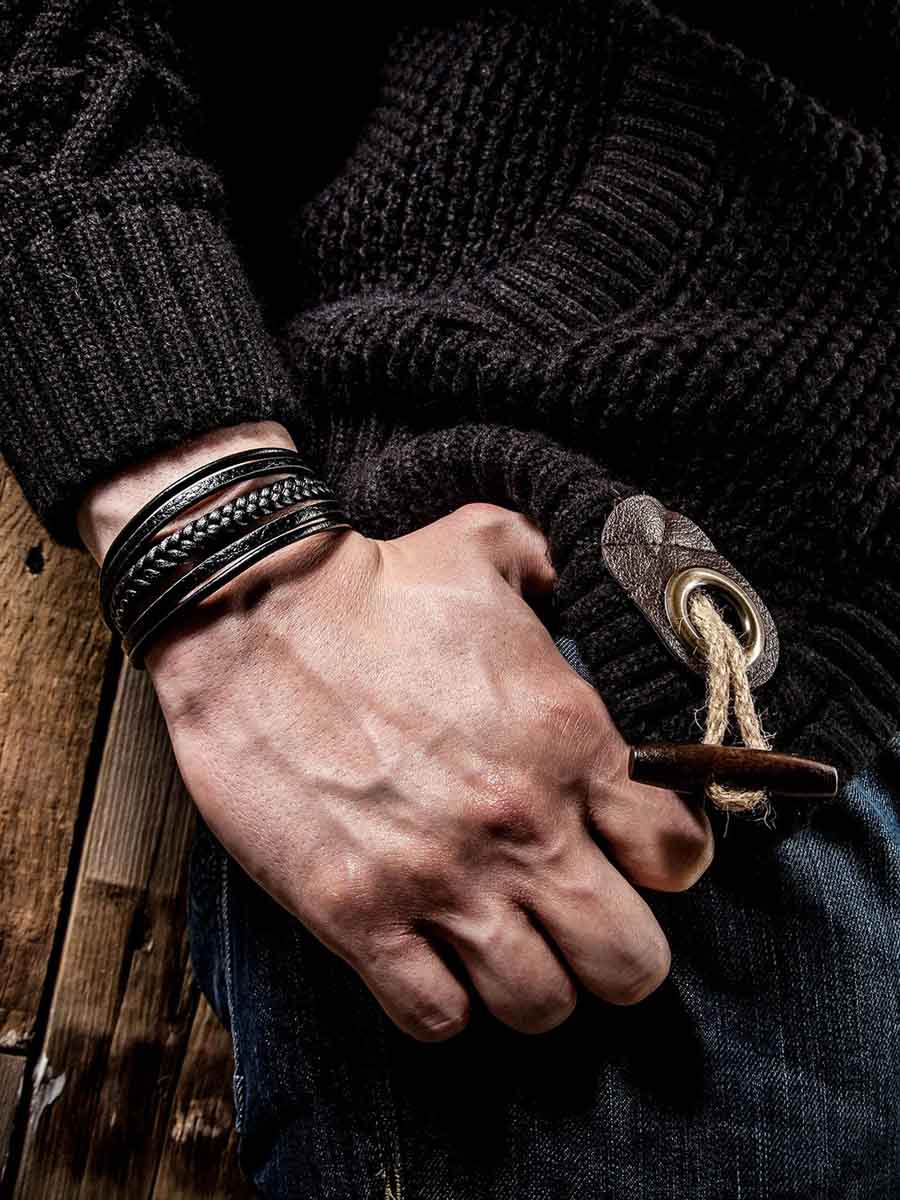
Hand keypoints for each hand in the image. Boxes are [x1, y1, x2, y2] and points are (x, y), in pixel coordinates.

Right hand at [143, 497, 712, 1041]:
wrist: (253, 617)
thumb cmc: (376, 584)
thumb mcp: (491, 544)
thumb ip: (560, 566)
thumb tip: (580, 578)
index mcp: (571, 741)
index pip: (678, 856)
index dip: (667, 865)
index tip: (636, 858)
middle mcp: (522, 824)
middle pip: (628, 964)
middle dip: (617, 955)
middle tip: (581, 926)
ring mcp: (440, 879)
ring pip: (539, 1006)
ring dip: (532, 986)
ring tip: (507, 950)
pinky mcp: (358, 916)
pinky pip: (435, 1016)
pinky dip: (443, 1003)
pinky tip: (432, 962)